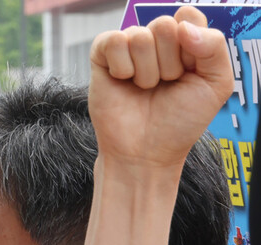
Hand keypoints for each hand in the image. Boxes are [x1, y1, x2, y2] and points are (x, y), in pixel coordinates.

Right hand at [89, 7, 232, 168]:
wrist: (146, 153)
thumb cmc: (179, 123)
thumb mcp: (215, 84)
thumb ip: (214, 46)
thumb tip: (182, 25)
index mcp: (184, 43)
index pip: (188, 17)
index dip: (191, 43)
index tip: (189, 70)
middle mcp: (156, 43)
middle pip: (164, 25)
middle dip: (168, 62)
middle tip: (164, 85)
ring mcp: (128, 51)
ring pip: (139, 36)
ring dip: (145, 71)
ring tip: (144, 89)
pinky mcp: (102, 60)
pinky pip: (112, 41)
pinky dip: (121, 66)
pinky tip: (123, 82)